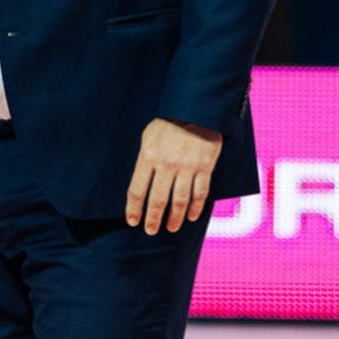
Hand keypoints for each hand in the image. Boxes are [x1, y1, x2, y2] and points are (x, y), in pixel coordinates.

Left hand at [125, 118, 222, 235]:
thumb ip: (145, 159)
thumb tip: (142, 183)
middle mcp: (167, 164)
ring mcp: (187, 167)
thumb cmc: (168, 121)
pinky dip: (195, 208)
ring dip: (174, 218)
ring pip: (180, 201)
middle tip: (151, 230)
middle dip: (153, 218)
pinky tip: (191, 217)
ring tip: (171, 228)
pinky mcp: (205, 167)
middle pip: (158, 200)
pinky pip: (200, 193)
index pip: (137, 190)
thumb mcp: (148, 136)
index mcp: (148, 156)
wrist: (196, 107)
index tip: (132, 221)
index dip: (134, 209)